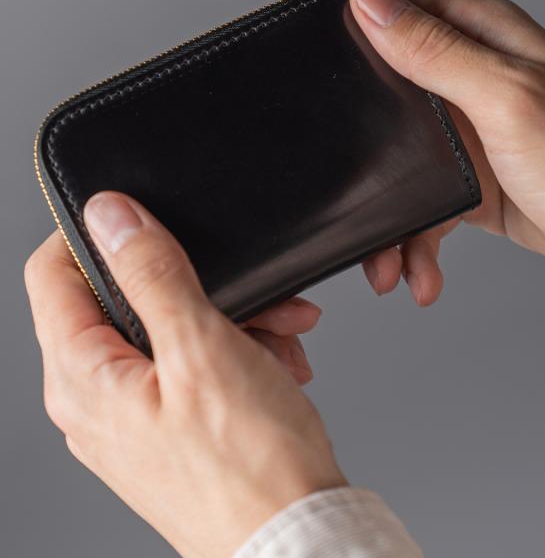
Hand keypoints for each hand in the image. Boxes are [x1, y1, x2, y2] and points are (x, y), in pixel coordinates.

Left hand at [25, 192, 345, 557]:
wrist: (296, 539)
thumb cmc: (250, 466)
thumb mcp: (202, 347)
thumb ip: (150, 273)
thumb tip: (109, 215)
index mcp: (82, 379)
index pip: (52, 274)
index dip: (94, 233)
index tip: (144, 217)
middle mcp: (95, 400)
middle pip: (122, 299)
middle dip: (190, 281)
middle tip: (243, 289)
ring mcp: (132, 415)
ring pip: (168, 329)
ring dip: (228, 316)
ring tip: (278, 331)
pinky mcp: (169, 425)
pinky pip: (191, 362)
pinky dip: (234, 348)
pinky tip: (275, 359)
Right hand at [349, 0, 544, 302]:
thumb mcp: (506, 99)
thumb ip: (435, 52)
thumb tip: (371, 3)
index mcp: (480, 37)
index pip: (398, 3)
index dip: (349, 18)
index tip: (306, 49)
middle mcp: (472, 78)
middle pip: (385, 87)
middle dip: (355, 132)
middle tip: (333, 167)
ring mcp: (470, 131)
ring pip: (398, 158)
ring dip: (385, 213)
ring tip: (384, 259)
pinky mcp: (472, 180)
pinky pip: (423, 207)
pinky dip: (415, 242)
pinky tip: (419, 272)